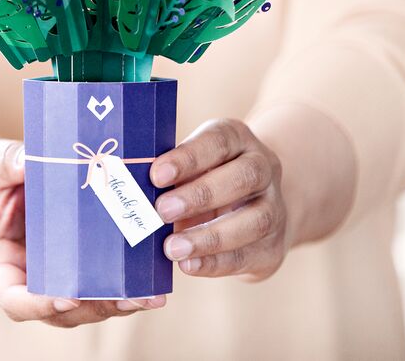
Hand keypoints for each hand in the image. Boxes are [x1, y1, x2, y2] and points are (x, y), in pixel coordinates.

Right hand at [0, 139, 166, 326]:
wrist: (7, 184)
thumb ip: (7, 162)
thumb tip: (28, 161)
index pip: (14, 300)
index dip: (40, 305)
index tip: (68, 298)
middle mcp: (26, 283)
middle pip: (59, 312)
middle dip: (96, 308)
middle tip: (130, 299)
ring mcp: (53, 282)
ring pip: (86, 307)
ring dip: (119, 305)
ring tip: (150, 295)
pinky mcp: (78, 272)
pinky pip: (100, 288)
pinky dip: (125, 288)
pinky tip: (152, 279)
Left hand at [150, 119, 290, 280]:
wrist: (251, 206)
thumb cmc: (203, 179)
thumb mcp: (189, 166)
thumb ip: (168, 174)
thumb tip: (130, 192)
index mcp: (237, 140)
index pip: (218, 141)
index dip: (188, 157)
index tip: (156, 174)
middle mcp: (264, 168)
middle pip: (243, 177)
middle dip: (200, 195)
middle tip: (161, 211)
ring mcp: (274, 207)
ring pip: (255, 220)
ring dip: (209, 237)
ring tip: (171, 248)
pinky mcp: (273, 246)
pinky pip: (249, 255)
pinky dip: (216, 262)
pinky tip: (188, 264)